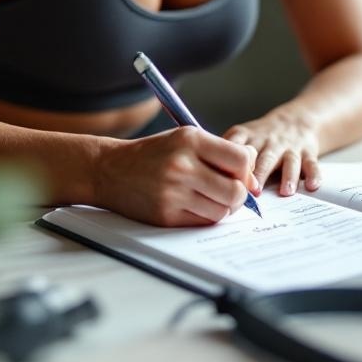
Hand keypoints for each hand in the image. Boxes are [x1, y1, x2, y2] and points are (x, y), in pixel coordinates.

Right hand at [95, 127, 257, 226]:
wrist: (108, 169)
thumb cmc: (153, 153)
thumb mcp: (184, 138)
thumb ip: (220, 152)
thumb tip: (253, 173)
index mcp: (190, 140)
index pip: (241, 159)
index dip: (246, 170)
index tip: (240, 174)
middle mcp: (182, 165)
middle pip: (236, 191)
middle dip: (239, 194)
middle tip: (230, 191)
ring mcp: (173, 192)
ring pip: (222, 211)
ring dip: (222, 207)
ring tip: (210, 197)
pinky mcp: (165, 215)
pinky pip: (203, 223)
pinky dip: (205, 217)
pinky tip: (195, 205)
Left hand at [223, 108, 320, 195]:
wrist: (295, 121)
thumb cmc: (261, 137)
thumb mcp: (240, 137)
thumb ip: (223, 154)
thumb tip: (198, 178)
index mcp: (248, 137)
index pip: (238, 148)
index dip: (233, 163)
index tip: (227, 180)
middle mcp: (269, 141)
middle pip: (264, 158)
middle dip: (259, 174)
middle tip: (254, 192)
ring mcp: (289, 148)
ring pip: (289, 161)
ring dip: (288, 176)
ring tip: (286, 191)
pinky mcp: (308, 153)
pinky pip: (312, 164)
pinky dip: (313, 174)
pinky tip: (312, 185)